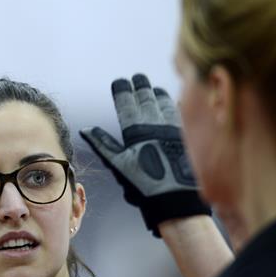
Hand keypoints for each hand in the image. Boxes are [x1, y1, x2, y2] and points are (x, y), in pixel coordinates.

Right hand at [80, 74, 210, 236]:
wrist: (178, 199)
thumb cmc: (144, 186)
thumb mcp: (119, 166)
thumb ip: (103, 145)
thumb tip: (86, 129)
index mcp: (136, 131)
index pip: (127, 103)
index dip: (123, 90)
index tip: (120, 81)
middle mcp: (156, 125)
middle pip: (147, 99)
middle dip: (141, 87)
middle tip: (138, 77)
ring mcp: (174, 129)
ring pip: (165, 104)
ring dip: (159, 94)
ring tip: (155, 88)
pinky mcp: (188, 136)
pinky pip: (182, 114)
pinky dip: (177, 106)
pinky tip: (177, 101)